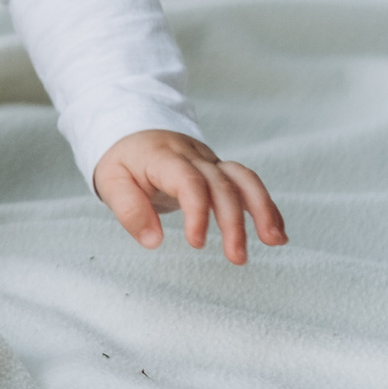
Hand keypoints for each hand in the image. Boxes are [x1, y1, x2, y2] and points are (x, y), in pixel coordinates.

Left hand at [93, 129, 287, 264]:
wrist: (133, 131)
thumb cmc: (122, 161)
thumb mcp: (111, 181)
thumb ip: (129, 210)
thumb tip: (153, 241)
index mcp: (163, 157)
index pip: (188, 180)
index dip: (197, 211)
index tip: (196, 243)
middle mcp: (192, 156)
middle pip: (221, 183)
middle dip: (233, 221)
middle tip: (236, 257)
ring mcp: (209, 161)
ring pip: (243, 179)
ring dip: (263, 209)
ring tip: (275, 241)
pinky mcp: (219, 170)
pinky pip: (247, 183)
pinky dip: (265, 206)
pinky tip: (277, 233)